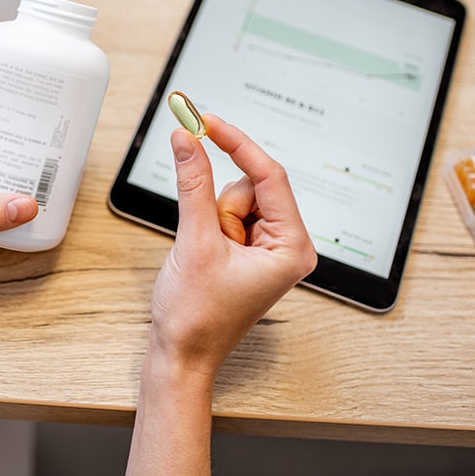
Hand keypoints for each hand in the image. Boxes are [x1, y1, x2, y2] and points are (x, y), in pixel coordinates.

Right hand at [150, 114, 316, 371]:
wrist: (182, 354)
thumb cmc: (197, 317)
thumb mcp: (194, 241)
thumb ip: (193, 183)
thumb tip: (188, 140)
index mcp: (292, 247)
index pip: (270, 176)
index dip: (236, 144)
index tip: (206, 121)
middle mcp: (288, 245)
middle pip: (251, 186)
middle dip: (219, 205)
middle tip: (205, 239)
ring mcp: (269, 248)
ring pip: (235, 198)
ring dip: (211, 218)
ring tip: (206, 255)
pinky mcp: (250, 250)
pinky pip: (227, 214)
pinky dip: (209, 226)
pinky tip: (206, 255)